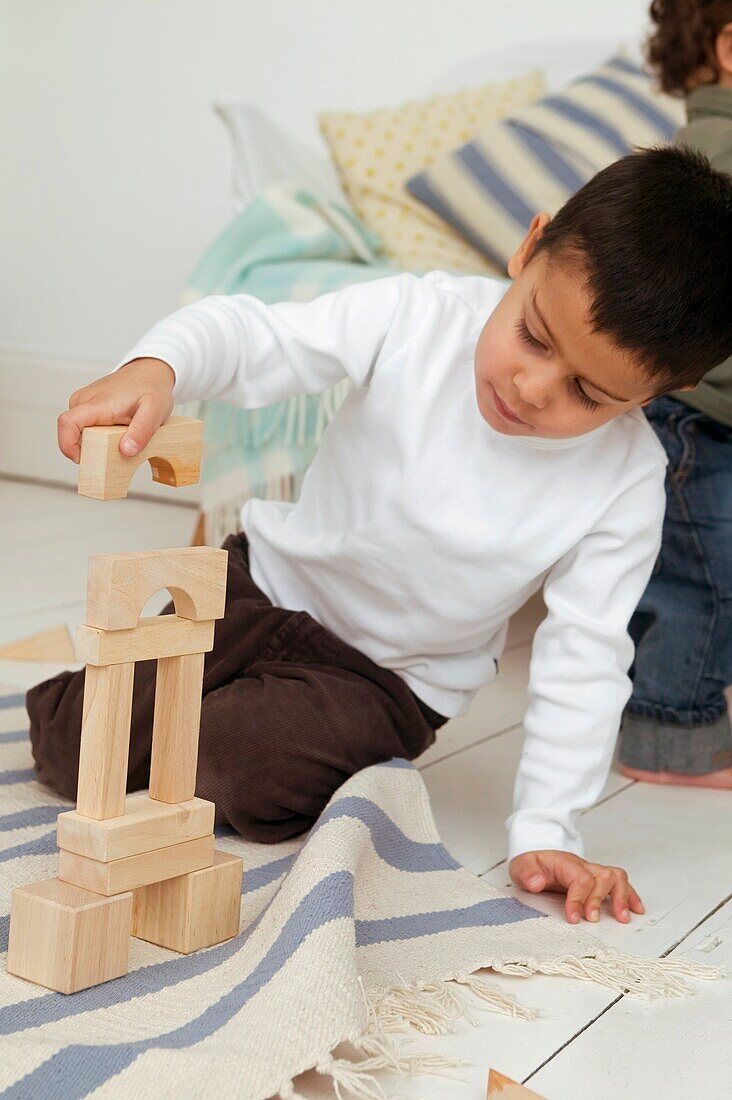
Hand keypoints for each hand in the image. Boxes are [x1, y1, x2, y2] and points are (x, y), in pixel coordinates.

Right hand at [57, 357, 174, 462]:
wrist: (150, 370)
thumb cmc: (152, 388)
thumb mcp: (155, 412)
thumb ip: (141, 432)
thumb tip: (125, 451)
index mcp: (98, 404)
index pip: (67, 423)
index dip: (67, 446)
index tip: (83, 459)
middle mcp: (84, 400)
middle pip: (72, 433)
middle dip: (90, 448)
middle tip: (116, 451)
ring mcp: (83, 401)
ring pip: (78, 431)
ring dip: (96, 441)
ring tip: (121, 436)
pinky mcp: (86, 403)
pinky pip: (84, 425)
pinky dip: (97, 434)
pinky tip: (116, 430)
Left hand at [508, 849, 645, 924]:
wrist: (536, 854)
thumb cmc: (532, 863)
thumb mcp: (521, 866)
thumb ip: (527, 874)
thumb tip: (537, 883)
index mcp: (565, 863)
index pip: (580, 878)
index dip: (579, 899)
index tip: (573, 918)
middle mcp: (583, 865)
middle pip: (603, 876)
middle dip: (599, 900)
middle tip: (593, 920)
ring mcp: (593, 871)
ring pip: (616, 877)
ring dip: (622, 897)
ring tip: (622, 918)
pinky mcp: (598, 879)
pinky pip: (619, 882)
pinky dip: (630, 895)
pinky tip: (635, 909)